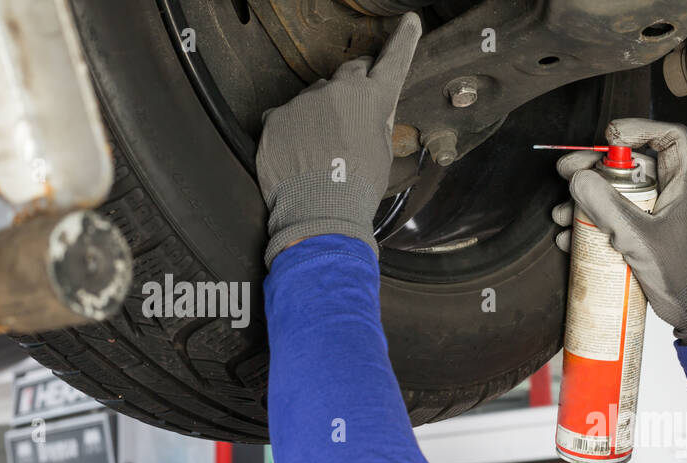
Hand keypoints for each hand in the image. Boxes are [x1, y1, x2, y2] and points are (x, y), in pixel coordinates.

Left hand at [256, 11, 421, 267]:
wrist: (318, 215)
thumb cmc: (357, 189)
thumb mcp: (382, 154)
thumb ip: (377, 122)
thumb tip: (369, 111)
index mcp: (371, 100)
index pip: (393, 62)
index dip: (404, 41)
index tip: (410, 22)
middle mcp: (337, 91)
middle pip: (350, 73)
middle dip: (356, 86)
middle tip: (356, 113)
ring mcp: (303, 102)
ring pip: (316, 96)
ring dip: (323, 112)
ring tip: (325, 149)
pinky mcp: (276, 116)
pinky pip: (289, 116)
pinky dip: (296, 130)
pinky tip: (302, 155)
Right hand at [552, 118, 686, 344]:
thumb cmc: (682, 275)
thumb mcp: (640, 238)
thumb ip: (609, 208)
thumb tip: (579, 179)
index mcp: (680, 184)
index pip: (669, 137)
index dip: (641, 128)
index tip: (610, 138)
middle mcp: (666, 194)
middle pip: (629, 164)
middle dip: (595, 166)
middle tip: (567, 172)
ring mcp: (651, 215)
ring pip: (614, 193)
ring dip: (585, 199)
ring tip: (562, 214)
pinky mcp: (639, 235)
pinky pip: (611, 219)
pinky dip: (589, 224)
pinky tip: (569, 237)